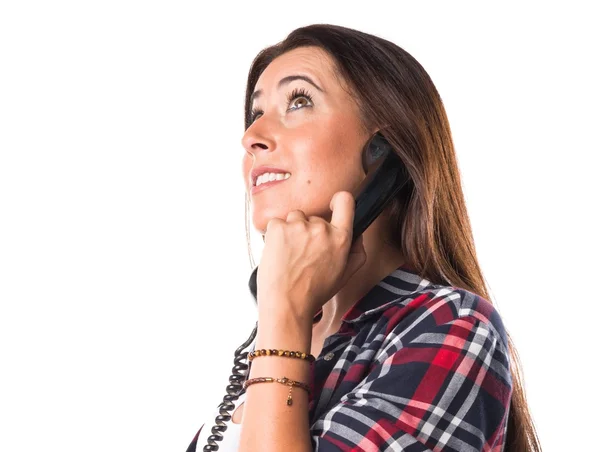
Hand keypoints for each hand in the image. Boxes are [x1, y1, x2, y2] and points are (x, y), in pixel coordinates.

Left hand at [257, 191, 366, 322]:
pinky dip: (275, 236)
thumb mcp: (345, 275)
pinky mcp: (278, 227)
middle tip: (303, 254)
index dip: (339, 200)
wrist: (286, 304)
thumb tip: (357, 235)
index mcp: (340, 238)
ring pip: (295, 219)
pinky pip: (277, 223)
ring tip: (289, 255)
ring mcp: (298, 226)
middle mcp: (321, 228)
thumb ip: (356, 252)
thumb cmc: (313, 293)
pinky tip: (278, 254)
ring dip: (291, 232)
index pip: (345, 202)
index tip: (333, 204)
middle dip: (308, 231)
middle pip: (314, 217)